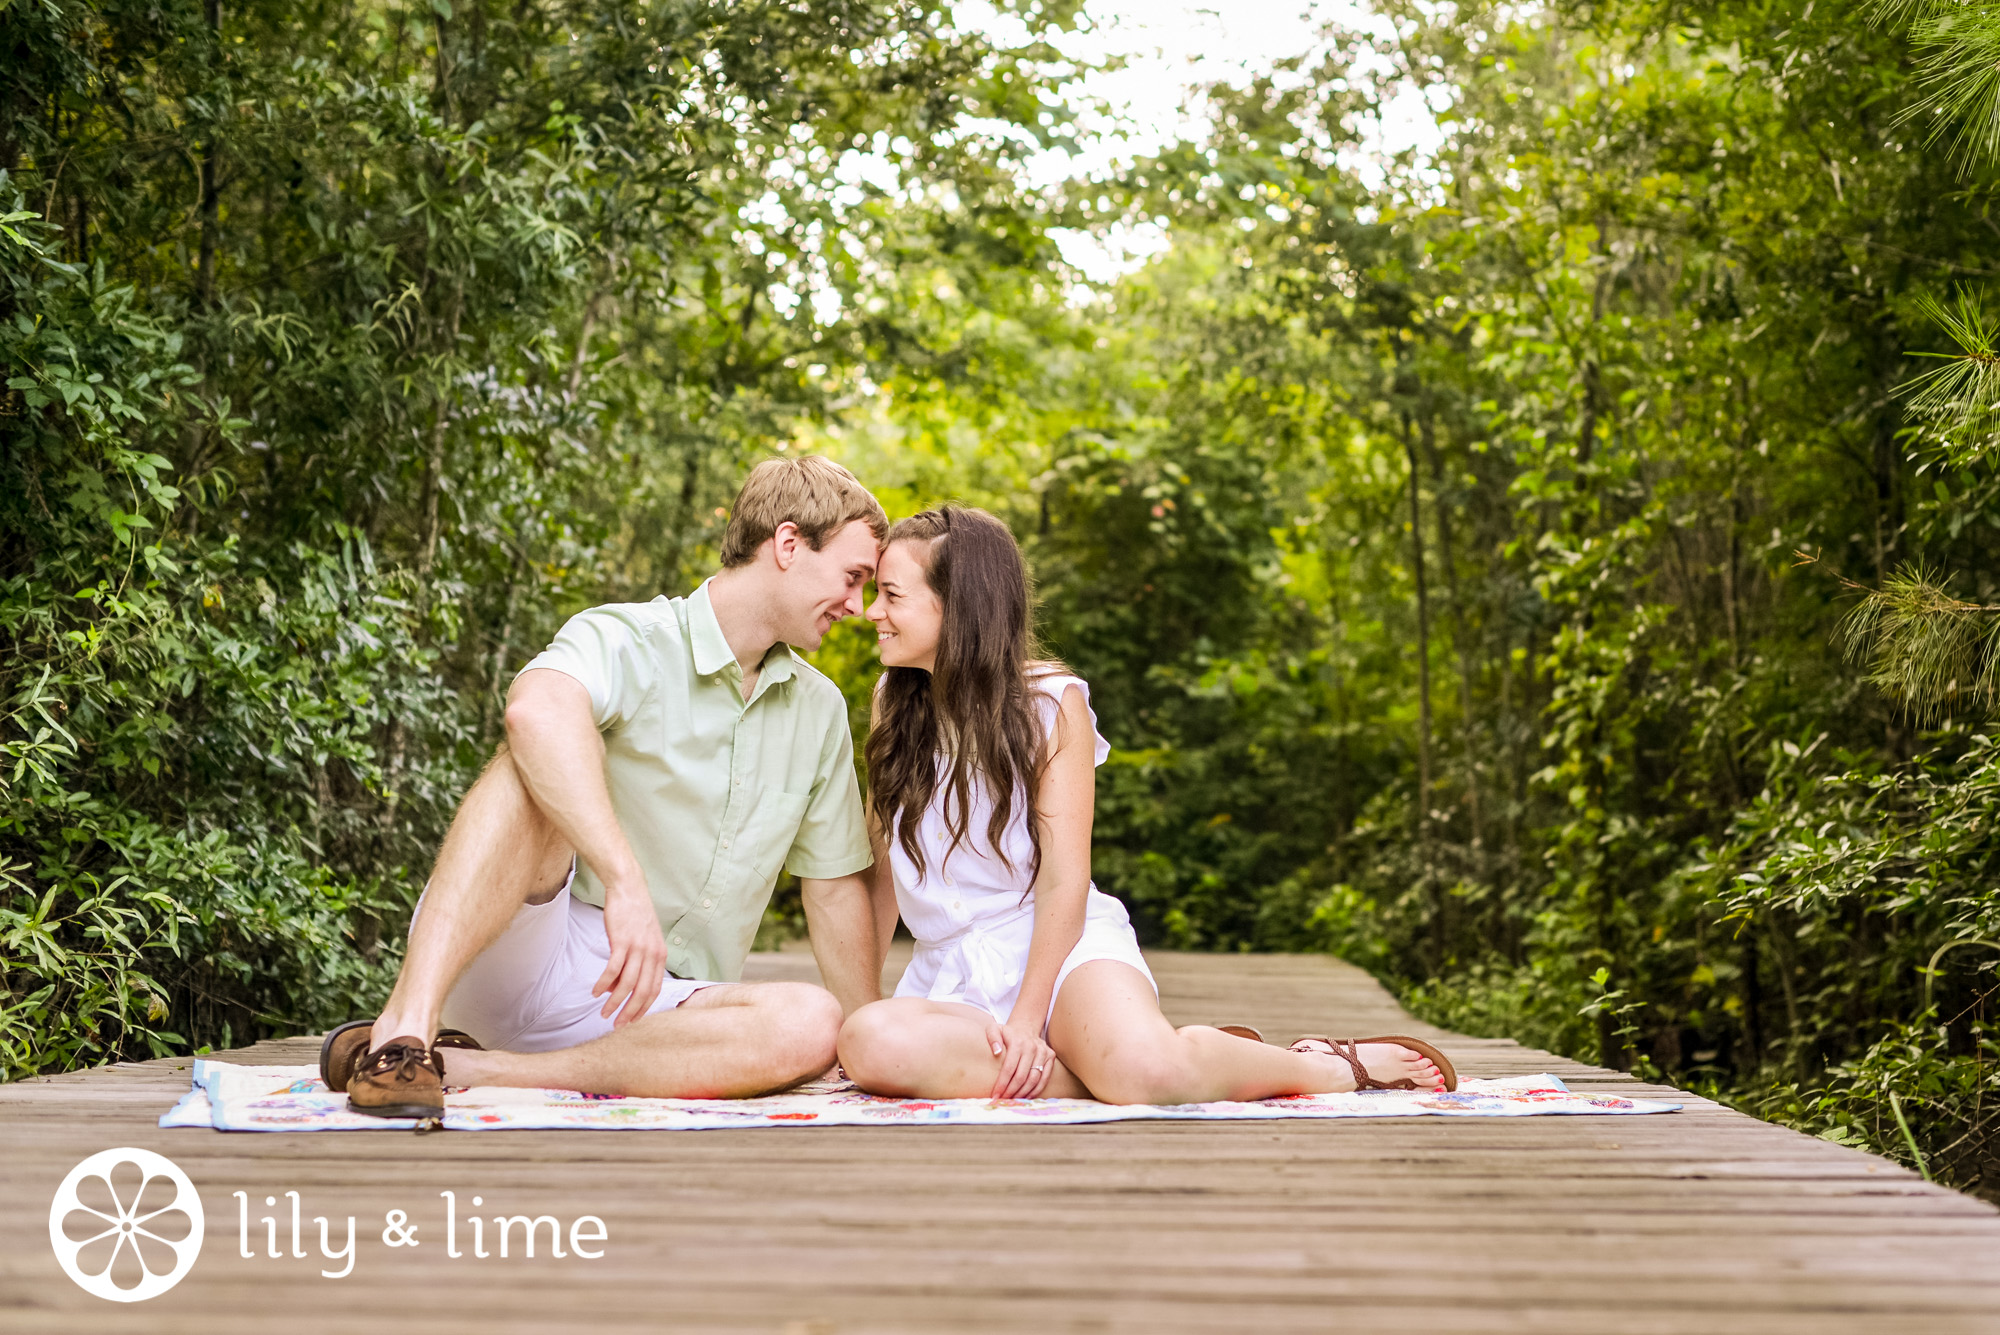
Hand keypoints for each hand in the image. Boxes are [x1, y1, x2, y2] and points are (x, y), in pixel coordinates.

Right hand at [593, 880, 668, 1026]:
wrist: (629, 889)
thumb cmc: (634, 916)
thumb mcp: (642, 941)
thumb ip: (634, 964)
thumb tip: (615, 988)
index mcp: (660, 956)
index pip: (655, 990)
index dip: (643, 1008)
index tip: (632, 1022)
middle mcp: (652, 954)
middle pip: (643, 991)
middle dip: (630, 1013)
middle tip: (617, 1026)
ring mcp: (638, 948)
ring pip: (628, 984)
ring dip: (614, 1002)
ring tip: (604, 1013)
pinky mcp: (622, 941)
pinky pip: (613, 969)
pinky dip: (603, 984)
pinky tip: (595, 992)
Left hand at [986, 1018, 1055, 1099]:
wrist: (1025, 1027)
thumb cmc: (1007, 1033)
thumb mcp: (994, 1029)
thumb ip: (992, 1038)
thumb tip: (996, 1052)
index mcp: (1018, 1042)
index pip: (1009, 1068)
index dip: (1002, 1084)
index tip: (996, 1094)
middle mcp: (1032, 1047)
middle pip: (1022, 1076)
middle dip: (1011, 1091)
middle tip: (1003, 1100)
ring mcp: (1043, 1052)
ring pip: (1034, 1079)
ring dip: (1023, 1093)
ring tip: (1013, 1100)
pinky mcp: (1050, 1056)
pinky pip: (1045, 1078)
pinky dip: (1036, 1090)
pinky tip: (1027, 1096)